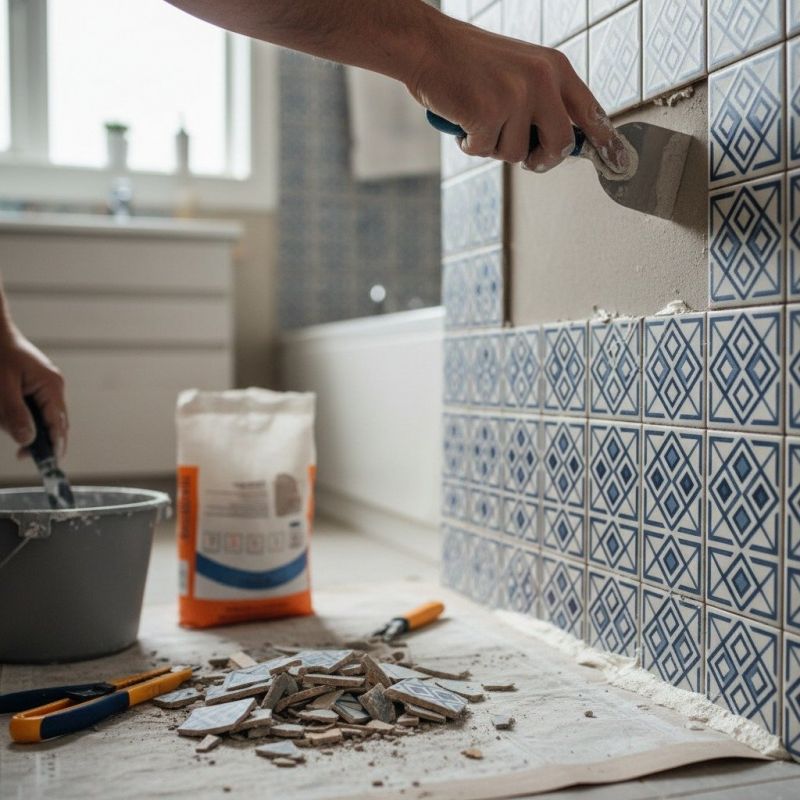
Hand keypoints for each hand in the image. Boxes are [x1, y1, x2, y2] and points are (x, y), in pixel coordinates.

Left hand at [0, 325, 67, 458]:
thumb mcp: (2, 388)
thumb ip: (15, 415)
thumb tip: (27, 441)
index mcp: (51, 386)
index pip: (58, 424)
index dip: (54, 446)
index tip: (48, 466)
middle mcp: (54, 387)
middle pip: (55, 424)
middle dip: (40, 440)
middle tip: (21, 455)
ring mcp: (47, 386)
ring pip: (43, 417)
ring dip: (25, 425)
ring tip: (3, 418)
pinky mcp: (37, 386)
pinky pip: (34, 408)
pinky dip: (21, 416)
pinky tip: (5, 413)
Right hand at [407, 16, 629, 173]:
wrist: (428, 46)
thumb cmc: (468, 62)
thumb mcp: (518, 71)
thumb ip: (543, 101)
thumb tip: (561, 143)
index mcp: (554, 67)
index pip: (590, 111)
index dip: (605, 141)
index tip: (618, 160)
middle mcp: (542, 80)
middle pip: (561, 144)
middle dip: (540, 158)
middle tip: (525, 155)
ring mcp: (516, 96)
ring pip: (517, 154)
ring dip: (494, 146)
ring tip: (478, 117)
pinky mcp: (489, 112)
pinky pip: (485, 151)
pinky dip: (469, 144)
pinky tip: (462, 118)